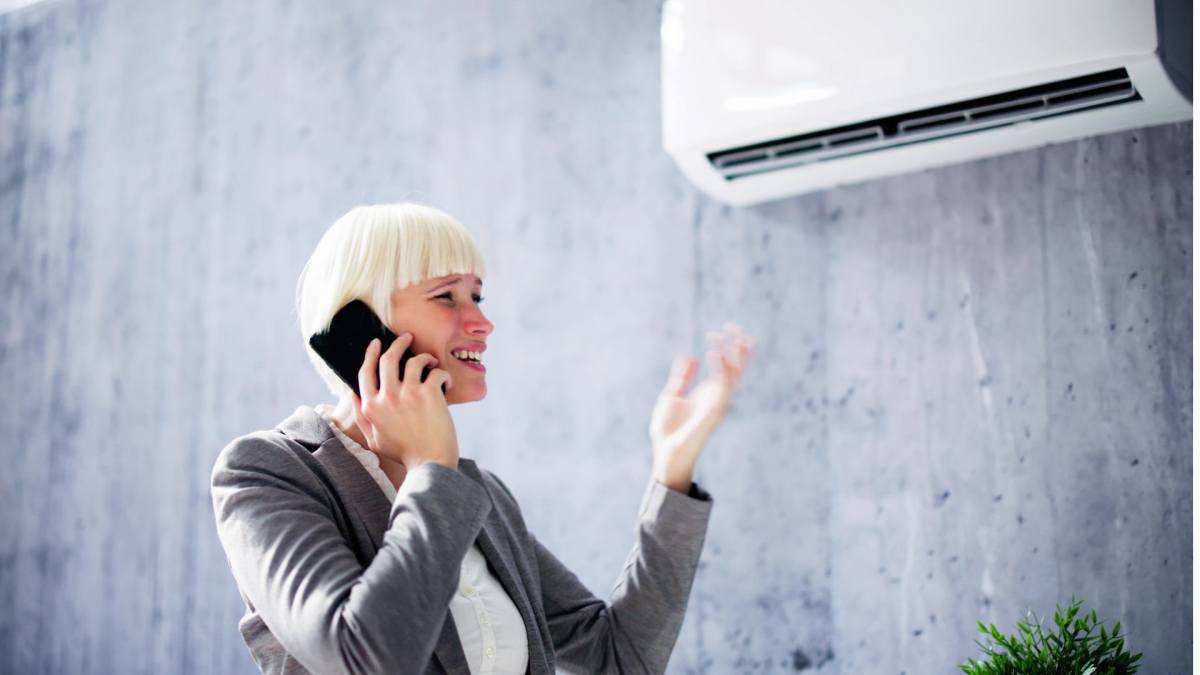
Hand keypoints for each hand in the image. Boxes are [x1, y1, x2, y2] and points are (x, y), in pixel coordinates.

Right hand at [350, 334, 459, 471]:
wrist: (430, 464)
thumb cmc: (404, 453)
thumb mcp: (374, 439)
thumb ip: (361, 417)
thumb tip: (351, 394)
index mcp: (371, 407)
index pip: (365, 372)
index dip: (370, 354)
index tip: (376, 343)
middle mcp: (387, 397)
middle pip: (388, 358)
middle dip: (398, 343)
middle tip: (407, 338)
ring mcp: (408, 393)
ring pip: (414, 360)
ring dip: (424, 357)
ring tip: (430, 362)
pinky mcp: (430, 393)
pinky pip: (436, 371)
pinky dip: (443, 374)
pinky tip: (446, 382)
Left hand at [649, 323, 756, 490]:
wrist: (666, 452)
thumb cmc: (668, 430)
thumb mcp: (672, 396)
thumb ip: (682, 377)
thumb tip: (691, 356)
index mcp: (708, 393)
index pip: (724, 367)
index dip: (725, 348)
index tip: (719, 331)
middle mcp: (717, 397)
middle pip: (735, 368)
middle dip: (739, 348)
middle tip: (737, 327)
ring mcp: (718, 404)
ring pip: (733, 375)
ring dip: (733, 354)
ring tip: (732, 334)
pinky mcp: (713, 411)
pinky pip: (721, 387)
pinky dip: (720, 370)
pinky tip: (713, 354)